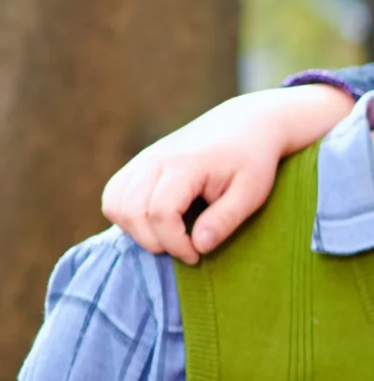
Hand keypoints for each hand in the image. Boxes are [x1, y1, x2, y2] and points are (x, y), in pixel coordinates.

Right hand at [101, 86, 355, 262]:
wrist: (244, 125)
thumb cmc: (251, 161)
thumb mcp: (252, 192)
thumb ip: (225, 219)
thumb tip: (200, 246)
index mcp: (185, 164)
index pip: (161, 212)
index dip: (175, 242)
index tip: (197, 255)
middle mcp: (155, 159)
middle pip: (131, 211)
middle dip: (154, 241)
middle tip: (185, 250)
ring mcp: (142, 159)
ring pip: (114, 204)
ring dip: (135, 231)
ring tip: (169, 238)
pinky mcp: (137, 164)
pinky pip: (113, 195)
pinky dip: (126, 216)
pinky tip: (155, 224)